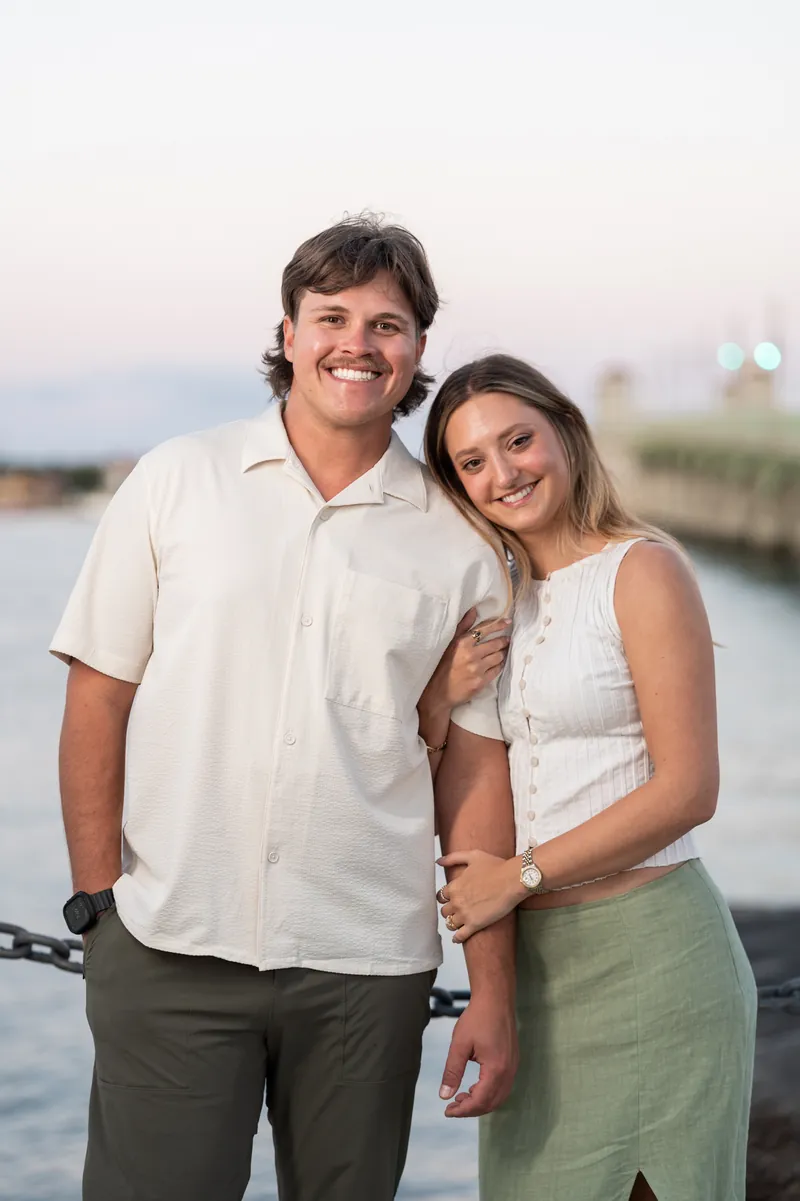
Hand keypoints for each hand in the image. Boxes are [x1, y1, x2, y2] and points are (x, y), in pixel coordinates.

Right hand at [420, 608, 510, 716]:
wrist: (438, 692)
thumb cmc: (443, 666)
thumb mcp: (450, 643)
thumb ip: (463, 626)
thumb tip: (474, 610)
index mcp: (462, 643)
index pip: (484, 629)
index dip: (498, 624)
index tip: (507, 622)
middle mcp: (470, 654)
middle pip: (495, 643)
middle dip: (503, 641)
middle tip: (507, 640)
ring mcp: (476, 669)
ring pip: (498, 657)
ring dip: (503, 653)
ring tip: (503, 651)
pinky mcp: (481, 682)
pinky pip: (497, 670)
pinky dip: (499, 665)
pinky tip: (498, 663)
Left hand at [438, 850, 524, 941]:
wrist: (513, 880)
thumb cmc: (496, 867)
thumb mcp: (473, 856)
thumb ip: (453, 858)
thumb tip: (439, 861)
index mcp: (455, 886)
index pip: (441, 896)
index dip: (446, 898)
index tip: (450, 899)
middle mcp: (456, 901)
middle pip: (444, 911)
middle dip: (449, 911)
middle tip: (456, 911)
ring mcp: (465, 914)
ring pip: (450, 924)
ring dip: (453, 923)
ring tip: (459, 923)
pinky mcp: (475, 925)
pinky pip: (460, 936)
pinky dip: (457, 938)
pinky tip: (457, 938)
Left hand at [439, 992, 517, 1116]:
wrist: (496, 997)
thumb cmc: (477, 1017)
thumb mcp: (459, 1045)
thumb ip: (452, 1072)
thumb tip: (444, 1096)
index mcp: (496, 1069)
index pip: (480, 1101)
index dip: (463, 1110)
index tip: (447, 1111)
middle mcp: (509, 1071)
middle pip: (492, 1103)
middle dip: (471, 1109)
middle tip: (452, 1106)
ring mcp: (513, 1066)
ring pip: (499, 1096)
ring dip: (481, 1102)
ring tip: (462, 1097)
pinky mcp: (513, 1060)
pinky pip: (503, 1086)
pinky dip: (489, 1093)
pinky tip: (475, 1086)